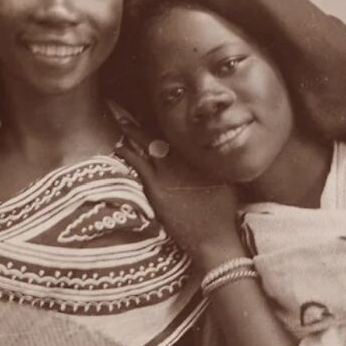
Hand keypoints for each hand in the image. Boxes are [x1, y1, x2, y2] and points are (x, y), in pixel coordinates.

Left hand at [116, 118, 241, 267]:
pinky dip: (127, 153)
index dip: (168, 121)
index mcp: (202, 156)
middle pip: (162, 133)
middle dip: (146, 119)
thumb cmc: (223, 213)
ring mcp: (171, 172)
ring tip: (121, 118)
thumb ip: (216, 164)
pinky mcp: (158, 187)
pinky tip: (119, 147)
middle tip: (130, 107)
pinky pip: (138, 164)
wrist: (215, 238)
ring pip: (148, 144)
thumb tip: (215, 152)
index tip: (158, 109)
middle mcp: (186, 159)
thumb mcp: (226, 182)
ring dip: (133, 131)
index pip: (182, 132)